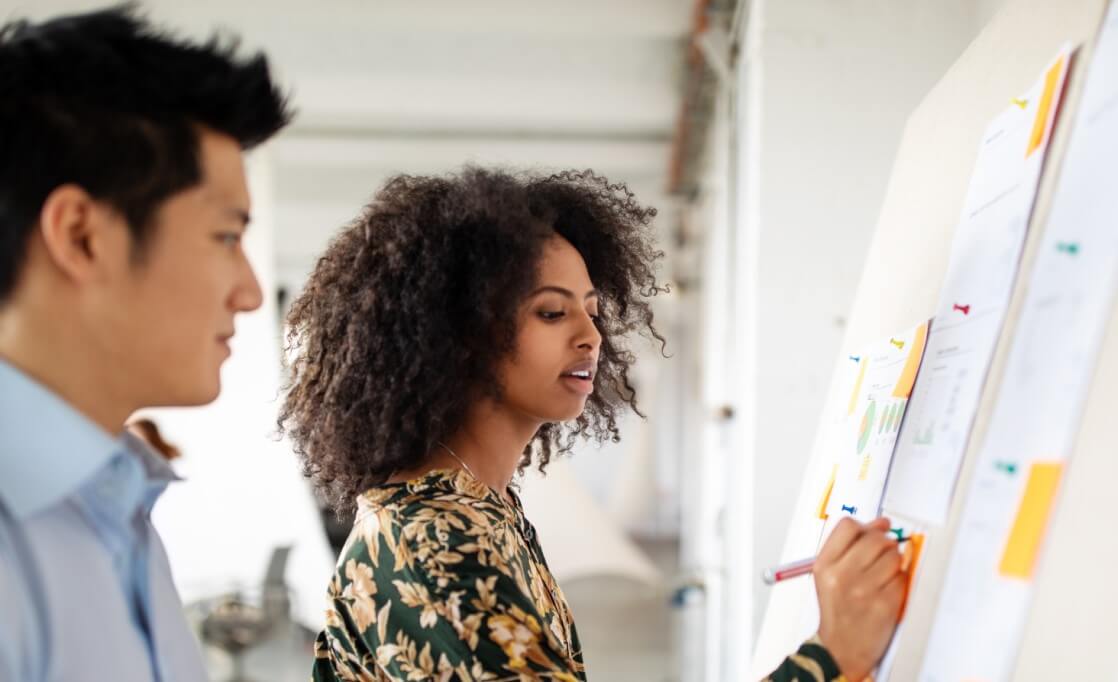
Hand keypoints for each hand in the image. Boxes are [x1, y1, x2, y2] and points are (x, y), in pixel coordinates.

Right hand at [814, 517, 904, 680]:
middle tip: (882, 554)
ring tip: (883, 575)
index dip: (866, 526)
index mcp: (825, 565)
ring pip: (894, 556)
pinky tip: (888, 590)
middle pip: (875, 538)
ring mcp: (864, 590)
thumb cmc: (838, 610)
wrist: (841, 648)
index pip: (848, 526)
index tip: (873, 531)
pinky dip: (899, 581)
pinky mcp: (885, 604)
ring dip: (894, 562)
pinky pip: (902, 578)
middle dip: (885, 543)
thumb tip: (880, 523)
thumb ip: (851, 546)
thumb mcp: (830, 575)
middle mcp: (842, 576)